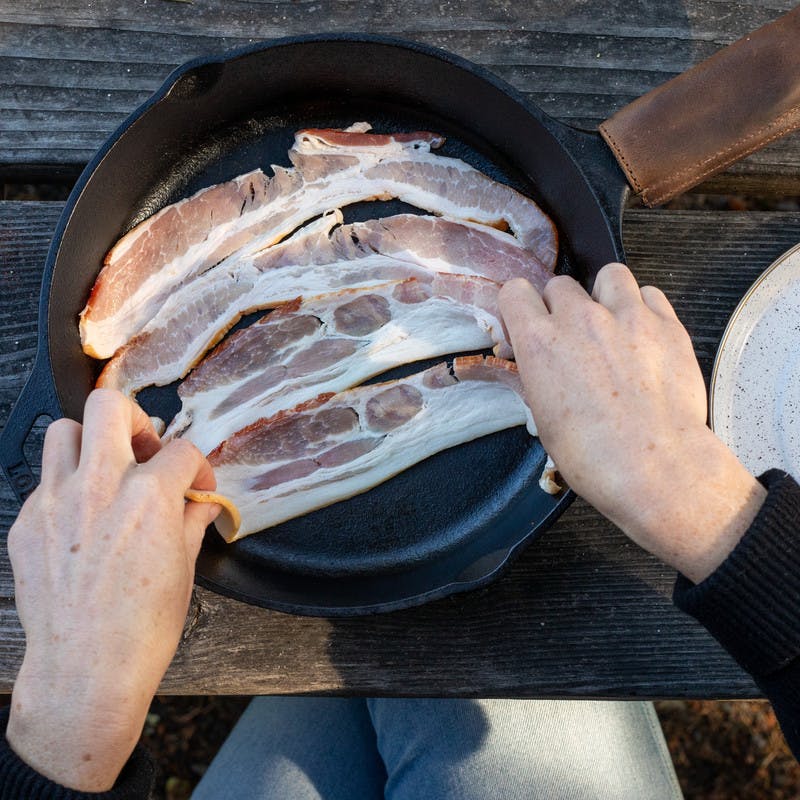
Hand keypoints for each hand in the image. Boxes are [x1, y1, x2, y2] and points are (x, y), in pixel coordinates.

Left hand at [6, 389, 218, 790]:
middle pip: (109, 407)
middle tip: (145, 447)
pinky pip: (44, 480)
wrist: (86, 671)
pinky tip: (81, 517)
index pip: (182, 450)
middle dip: (135, 419)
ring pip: (64, 431)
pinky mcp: (26, 523)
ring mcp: (55, 501)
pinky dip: (66, 486)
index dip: (198, 468)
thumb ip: (191, 522)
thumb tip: (200, 505)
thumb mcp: (183, 569)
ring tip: (106, 471)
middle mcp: (99, 487)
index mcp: (148, 496)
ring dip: (91, 443)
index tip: (197, 487)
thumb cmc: (140, 628)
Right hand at [499, 263, 765, 582]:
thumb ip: (532, 376)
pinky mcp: (666, 324)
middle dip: (560, 307)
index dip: (519, 308)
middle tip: (571, 337)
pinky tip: (643, 334)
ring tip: (611, 323)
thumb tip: (525, 360)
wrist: (653, 466)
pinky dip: (643, 307)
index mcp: (539, 342)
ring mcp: (626, 316)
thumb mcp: (543, 416)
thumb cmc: (591, 454)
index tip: (527, 325)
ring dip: (604, 295)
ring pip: (608, 275)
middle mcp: (579, 319)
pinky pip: (650, 294)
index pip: (514, 291)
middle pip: (559, 285)